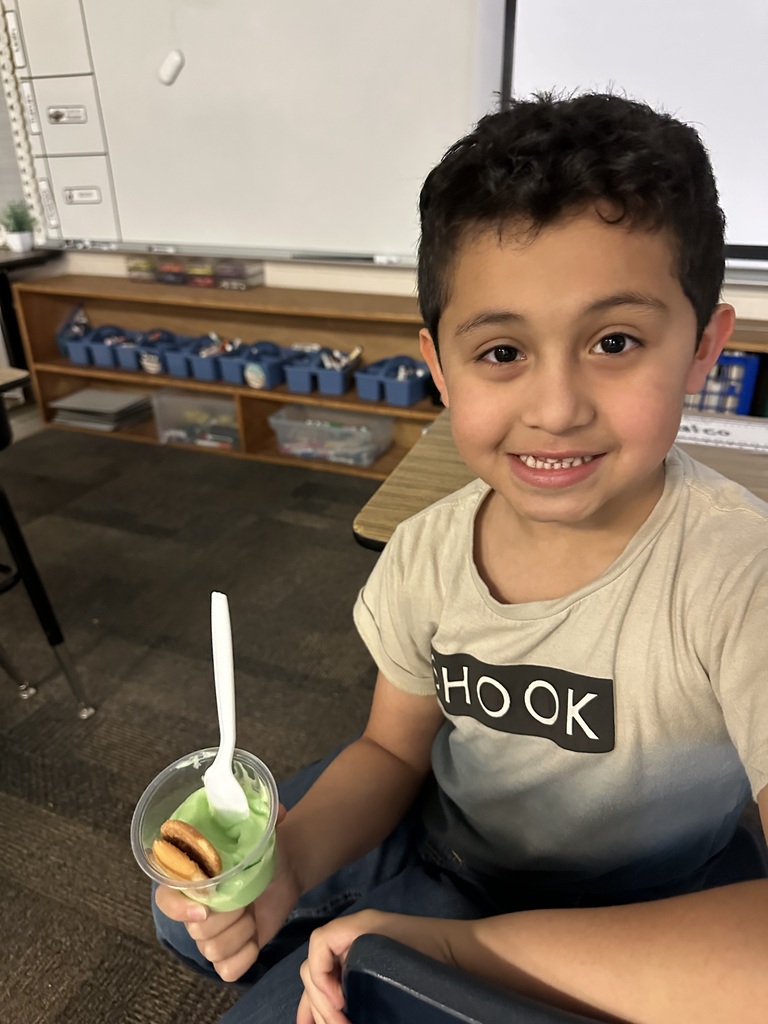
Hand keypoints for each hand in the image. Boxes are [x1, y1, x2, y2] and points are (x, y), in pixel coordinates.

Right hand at [154, 803, 302, 981]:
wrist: (285, 867)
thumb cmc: (263, 846)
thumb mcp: (261, 828)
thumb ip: (265, 815)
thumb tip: (281, 811)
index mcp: (189, 877)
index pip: (165, 899)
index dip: (180, 908)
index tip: (205, 907)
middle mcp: (191, 908)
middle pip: (195, 930)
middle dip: (228, 917)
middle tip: (247, 899)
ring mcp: (209, 933)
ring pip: (211, 951)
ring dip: (241, 933)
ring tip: (253, 912)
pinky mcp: (228, 953)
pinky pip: (227, 971)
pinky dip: (245, 957)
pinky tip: (255, 936)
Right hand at [297, 909, 454, 1023]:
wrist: (460, 956)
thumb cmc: (431, 953)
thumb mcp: (396, 957)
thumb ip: (360, 967)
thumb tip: (337, 1003)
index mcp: (357, 927)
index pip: (320, 943)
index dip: (321, 975)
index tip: (340, 1003)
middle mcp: (350, 939)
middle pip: (314, 968)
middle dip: (320, 1002)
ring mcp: (353, 957)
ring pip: (319, 982)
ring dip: (317, 1009)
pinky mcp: (360, 974)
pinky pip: (331, 988)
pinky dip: (319, 1006)